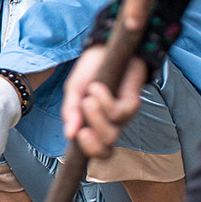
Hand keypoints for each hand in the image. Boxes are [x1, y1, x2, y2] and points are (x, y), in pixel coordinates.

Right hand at [60, 41, 149, 158]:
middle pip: (104, 152)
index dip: (85, 154)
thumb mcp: (74, 89)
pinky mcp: (131, 104)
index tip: (73, 149)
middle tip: (82, 132)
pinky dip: (105, 101)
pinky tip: (97, 87)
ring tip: (88, 99)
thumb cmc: (91, 70)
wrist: (107, 47)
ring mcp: (120, 117)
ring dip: (97, 119)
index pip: (91, 151)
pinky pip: (118, 113)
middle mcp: (107, 125)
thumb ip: (71, 111)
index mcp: (90, 124)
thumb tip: (69, 134)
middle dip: (92, 146)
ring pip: (111, 135)